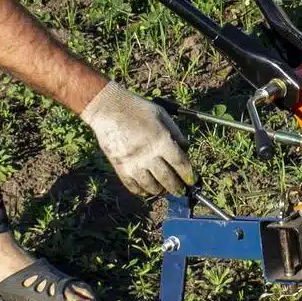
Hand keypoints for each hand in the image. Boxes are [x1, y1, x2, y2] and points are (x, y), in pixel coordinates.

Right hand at [79, 81, 193, 196]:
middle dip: (177, 188)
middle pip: (167, 179)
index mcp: (161, 140)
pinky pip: (132, 186)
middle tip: (181, 191)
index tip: (192, 181)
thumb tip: (186, 150)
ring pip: (151, 186)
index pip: (180, 163)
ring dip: (160, 191)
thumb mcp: (162, 115)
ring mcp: (133, 162)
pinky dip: (142, 191)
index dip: (189, 175)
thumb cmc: (137, 109)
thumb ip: (176, 133)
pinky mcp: (120, 167)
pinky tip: (147, 191)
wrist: (108, 108)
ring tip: (164, 190)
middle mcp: (149, 154)